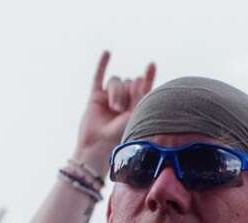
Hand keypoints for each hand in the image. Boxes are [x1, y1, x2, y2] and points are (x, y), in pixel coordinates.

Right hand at [76, 52, 156, 166]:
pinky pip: (98, 77)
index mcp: (138, 106)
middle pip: (130, 82)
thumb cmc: (121, 136)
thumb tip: (140, 78)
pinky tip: (108, 53)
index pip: (145, 86)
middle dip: (127, 92)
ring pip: (116, 81)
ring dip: (116, 92)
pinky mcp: (95, 97)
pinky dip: (103, 64)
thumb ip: (140, 98)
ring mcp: (109, 98)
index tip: (151, 65)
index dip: (148, 76)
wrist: (99, 146)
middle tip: (122, 109)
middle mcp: (125, 100)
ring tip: (114, 108)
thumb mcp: (136, 117)